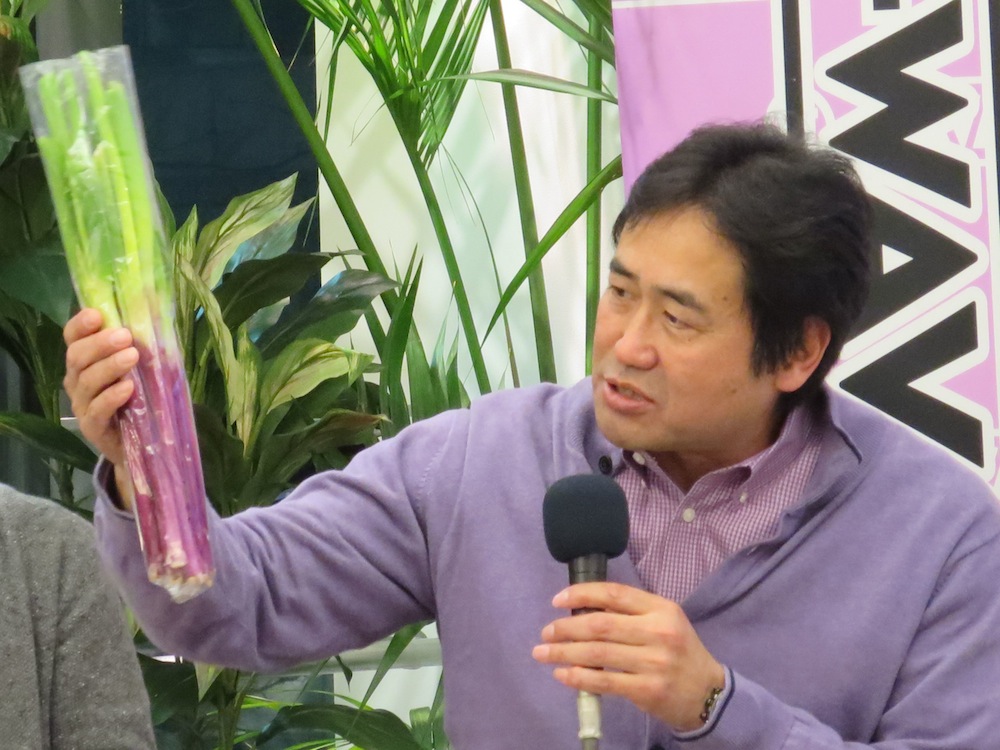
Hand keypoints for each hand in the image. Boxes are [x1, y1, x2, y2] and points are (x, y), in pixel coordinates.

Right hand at [64, 308, 137, 505]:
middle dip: (100, 344)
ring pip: (87, 381)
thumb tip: (155, 322)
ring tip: (132, 356)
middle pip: (77, 357)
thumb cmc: (139, 399)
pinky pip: (97, 410)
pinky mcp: (92, 427)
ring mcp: (82, 405)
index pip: (73, 338)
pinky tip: (128, 388)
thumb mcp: (140, 371)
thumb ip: (139, 349)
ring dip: (109, 366)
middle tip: (125, 336)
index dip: (80, 325)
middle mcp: (77, 381)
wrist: (140, 444)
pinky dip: (112, 397)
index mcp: (85, 362)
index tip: (96, 315)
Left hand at [532, 582, 725, 731]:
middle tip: (545, 632)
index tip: (557, 601)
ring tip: (543, 652)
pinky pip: (604, 681)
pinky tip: (562, 674)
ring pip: (598, 653)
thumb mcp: (664, 621)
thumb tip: (583, 607)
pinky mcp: (648, 690)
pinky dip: (578, 677)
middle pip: (600, 624)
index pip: (614, 593)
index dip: (582, 594)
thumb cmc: (678, 651)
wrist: (708, 692)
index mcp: (661, 609)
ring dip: (564, 652)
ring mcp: (654, 662)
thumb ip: (631, 612)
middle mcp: (659, 632)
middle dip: (566, 627)